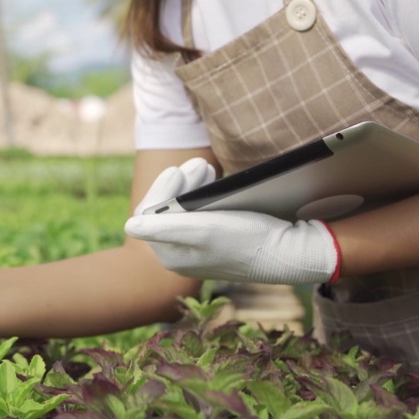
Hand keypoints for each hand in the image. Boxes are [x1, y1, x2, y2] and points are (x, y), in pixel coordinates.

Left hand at [124, 160, 341, 284]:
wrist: (290, 253)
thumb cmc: (248, 240)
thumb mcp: (203, 230)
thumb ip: (164, 228)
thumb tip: (129, 226)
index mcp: (170, 255)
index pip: (148, 215)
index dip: (161, 189)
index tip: (179, 169)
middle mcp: (179, 254)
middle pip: (163, 209)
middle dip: (178, 183)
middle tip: (200, 163)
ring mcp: (196, 248)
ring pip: (180, 207)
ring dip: (190, 184)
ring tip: (206, 167)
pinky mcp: (215, 240)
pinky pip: (197, 211)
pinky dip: (202, 193)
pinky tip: (212, 179)